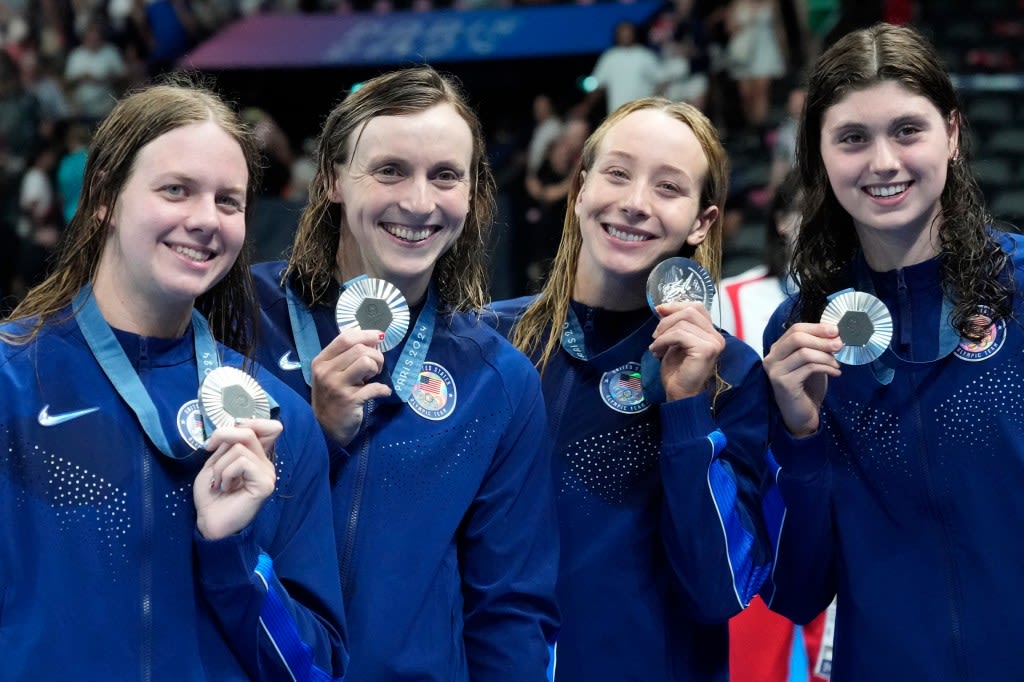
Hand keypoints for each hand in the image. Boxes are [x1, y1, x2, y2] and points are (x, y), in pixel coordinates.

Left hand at [194, 418, 281, 540]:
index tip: (224, 435)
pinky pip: (243, 462)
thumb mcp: (215, 463)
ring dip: (220, 464)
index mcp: (256, 457)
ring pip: (241, 448)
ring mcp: (268, 473)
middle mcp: (266, 463)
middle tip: (208, 449)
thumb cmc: (211, 496)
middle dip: (223, 435)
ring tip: (219, 482)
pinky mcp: (265, 484)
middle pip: (249, 431)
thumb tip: (235, 427)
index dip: (251, 421)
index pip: (270, 427)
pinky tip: (226, 487)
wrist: (210, 522)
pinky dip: (227, 473)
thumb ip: (227, 445)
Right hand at [311, 328, 391, 445]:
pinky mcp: (349, 400)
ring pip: (366, 362)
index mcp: (321, 361)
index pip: (345, 338)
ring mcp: (336, 386)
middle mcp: (326, 371)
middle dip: (375, 356)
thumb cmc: (331, 398)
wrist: (325, 429)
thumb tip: (373, 340)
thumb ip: (345, 357)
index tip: (379, 338)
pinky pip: (374, 387)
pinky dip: (383, 389)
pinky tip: (382, 392)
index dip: (366, 334)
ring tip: (373, 378)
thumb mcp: (331, 374)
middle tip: (375, 368)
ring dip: (377, 368)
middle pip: (360, 349)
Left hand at [649, 301, 725, 400]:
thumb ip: (674, 324)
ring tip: (656, 346)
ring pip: (683, 322)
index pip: (696, 307)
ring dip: (663, 333)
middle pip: (690, 311)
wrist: (680, 394)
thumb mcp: (674, 341)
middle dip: (667, 320)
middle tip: (655, 335)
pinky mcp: (706, 349)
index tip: (659, 310)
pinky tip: (657, 351)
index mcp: (711, 333)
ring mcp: (714, 342)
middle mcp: (716, 336)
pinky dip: (663, 341)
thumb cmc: (677, 371)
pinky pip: (679, 334)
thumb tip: (662, 306)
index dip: (676, 305)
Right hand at [763, 322, 842, 436]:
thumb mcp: (813, 362)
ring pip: (803, 352)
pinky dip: (826, 367)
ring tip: (838, 363)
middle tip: (840, 344)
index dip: (817, 328)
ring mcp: (775, 371)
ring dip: (826, 356)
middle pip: (797, 337)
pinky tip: (836, 373)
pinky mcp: (783, 383)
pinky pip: (808, 368)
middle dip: (822, 339)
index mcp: (778, 349)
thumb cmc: (808, 387)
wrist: (802, 415)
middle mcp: (772, 358)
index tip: (836, 330)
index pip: (795, 329)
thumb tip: (835, 333)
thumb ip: (817, 348)